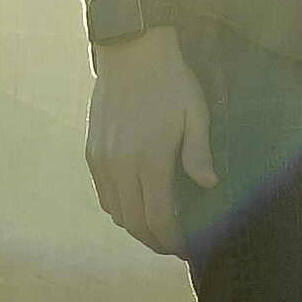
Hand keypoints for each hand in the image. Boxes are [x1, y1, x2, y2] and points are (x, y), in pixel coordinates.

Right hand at [87, 25, 212, 253]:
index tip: (184, 249)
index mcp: (151, 159)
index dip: (171, 241)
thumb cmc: (170, 81)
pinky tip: (135, 204)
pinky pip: (103, 194)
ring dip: (135, 226)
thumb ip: (199, 153)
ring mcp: (103, 160)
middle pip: (135, 223)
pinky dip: (119, 208)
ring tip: (156, 228)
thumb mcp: (195, 113)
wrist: (130, 51)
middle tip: (171, 246)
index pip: (159, 218)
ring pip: (115, 212)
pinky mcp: (92, 152)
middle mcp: (122, 165)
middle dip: (154, 241)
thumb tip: (209, 185)